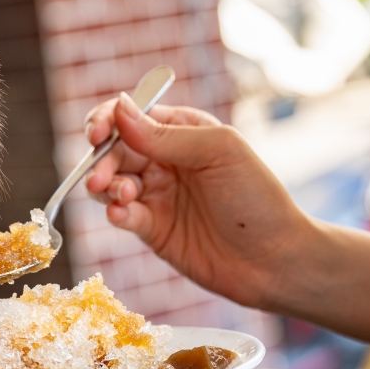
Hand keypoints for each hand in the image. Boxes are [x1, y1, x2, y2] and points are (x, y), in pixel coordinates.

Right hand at [82, 92, 313, 309]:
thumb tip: (119, 108)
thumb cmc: (256, 198)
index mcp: (182, 131)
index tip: (97, 135)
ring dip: (105, 187)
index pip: (131, 116)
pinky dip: (114, 212)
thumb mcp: (217, 152)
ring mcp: (156, 195)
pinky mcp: (151, 229)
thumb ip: (165, 134)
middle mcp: (165, 160)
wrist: (272, 260)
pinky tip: (122, 215)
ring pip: (110, 183)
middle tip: (99, 179)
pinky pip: (121, 214)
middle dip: (101, 161)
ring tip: (124, 197)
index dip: (107, 121)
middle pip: (114, 150)